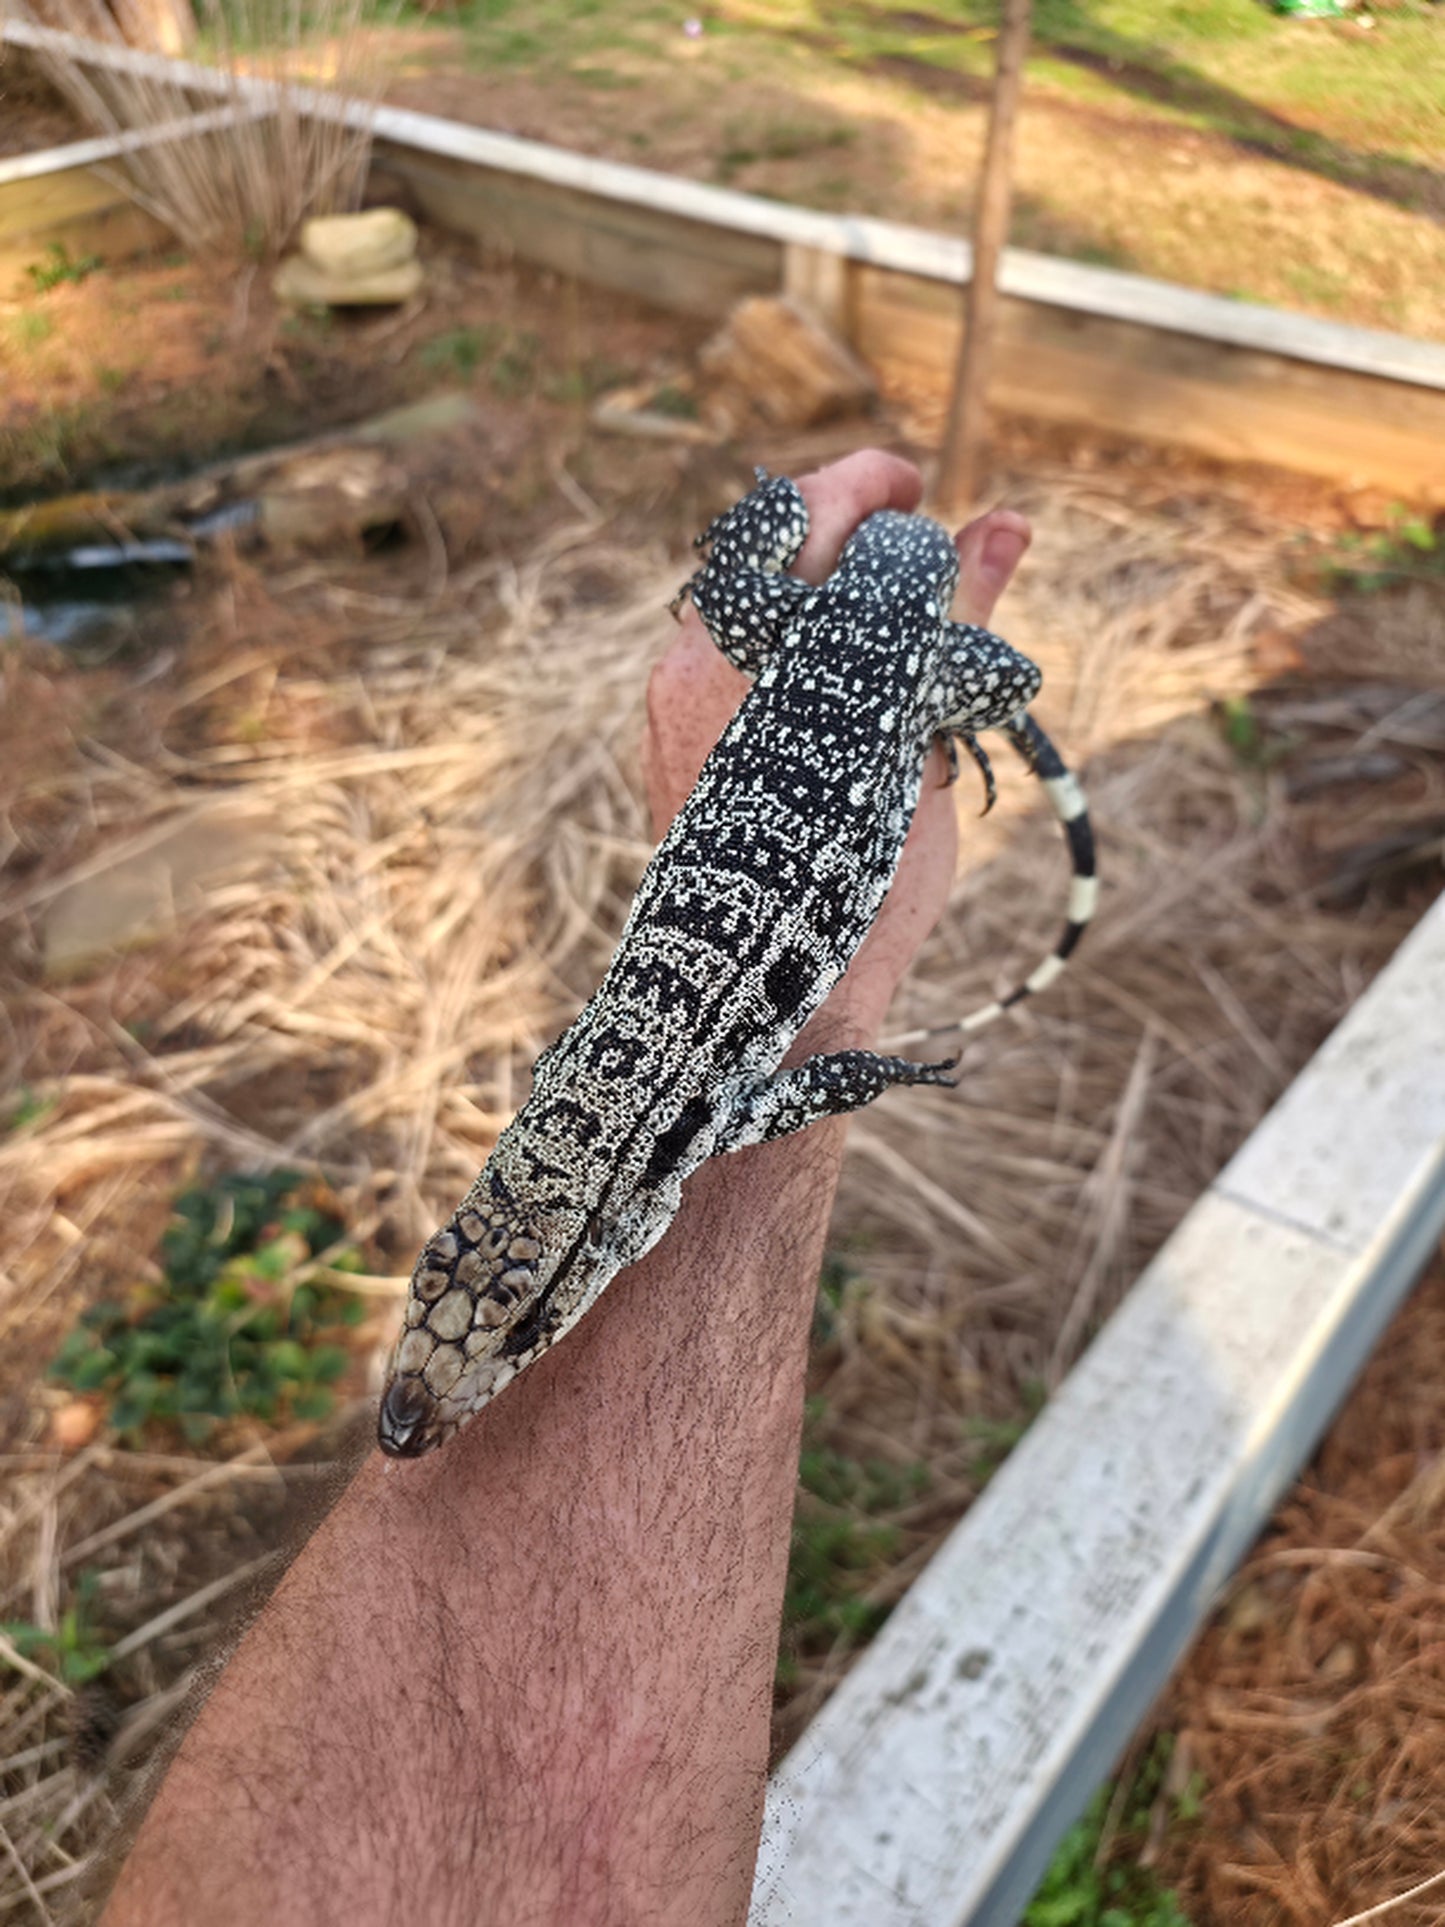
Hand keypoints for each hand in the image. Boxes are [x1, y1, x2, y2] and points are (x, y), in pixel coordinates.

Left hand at [643, 449, 1031, 1038]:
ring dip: (816, 581)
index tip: (918, 488)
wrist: (761, 993)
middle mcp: (700, 654)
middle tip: (910, 530)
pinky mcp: (669, 727)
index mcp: (764, 645)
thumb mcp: (923, 741)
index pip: (807, 512)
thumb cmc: (858, 880)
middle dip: (843, 525)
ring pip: (749, 593)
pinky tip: (840, 666)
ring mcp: (674, 692)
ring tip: (884, 610)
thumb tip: (1004, 522)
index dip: (869, 484)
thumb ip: (955, 621)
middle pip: (769, 542)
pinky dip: (788, 633)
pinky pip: (730, 646)